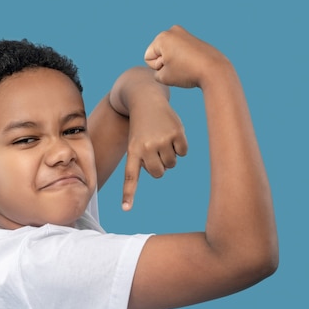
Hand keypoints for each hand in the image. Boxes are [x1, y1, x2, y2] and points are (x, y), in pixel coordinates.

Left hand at [122, 96, 186, 210]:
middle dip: (159, 166)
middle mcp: (146, 147)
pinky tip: (172, 133)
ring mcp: (162, 140)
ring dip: (169, 155)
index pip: (130, 177)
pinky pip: (183, 152)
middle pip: (159, 173)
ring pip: (172, 164)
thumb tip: (160, 173)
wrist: (145, 99)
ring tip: (161, 139)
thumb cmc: (141, 126)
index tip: (126, 209)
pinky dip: (180, 146)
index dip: (128, 194)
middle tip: (154, 150)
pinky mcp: (177, 133)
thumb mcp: (136, 142)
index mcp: (133, 151)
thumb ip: (143, 161)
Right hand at [144, 25, 227, 88]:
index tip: (172, 68)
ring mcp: (184, 33)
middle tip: (180, 67)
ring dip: (173, 61)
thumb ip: (156, 71)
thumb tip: (165, 64)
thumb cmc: (187, 74)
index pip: (148, 58)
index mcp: (162, 37)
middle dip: (165, 62)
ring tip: (186, 65)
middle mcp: (172, 30)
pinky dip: (183, 59)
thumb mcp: (163, 77)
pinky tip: (192, 63)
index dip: (157, 68)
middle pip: (158, 53)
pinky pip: (179, 52)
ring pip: (168, 53)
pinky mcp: (193, 38)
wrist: (214, 71)